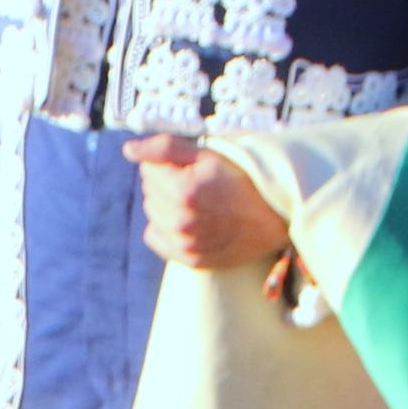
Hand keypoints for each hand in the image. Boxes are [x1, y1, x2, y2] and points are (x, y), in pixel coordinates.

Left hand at [126, 135, 290, 270]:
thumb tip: (128, 150)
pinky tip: (190, 220)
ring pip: (152, 213)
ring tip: (199, 202)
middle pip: (149, 191)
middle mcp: (181, 222)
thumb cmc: (245, 179)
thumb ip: (165, 149)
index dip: (170, 163)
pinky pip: (155, 237)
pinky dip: (165, 227)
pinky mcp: (191, 259)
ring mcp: (186, 244)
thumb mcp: (208, 155)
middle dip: (167, 182)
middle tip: (200, 185)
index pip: (148, 168)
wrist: (278, 216)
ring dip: (167, 204)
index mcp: (183, 192)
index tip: (194, 167)